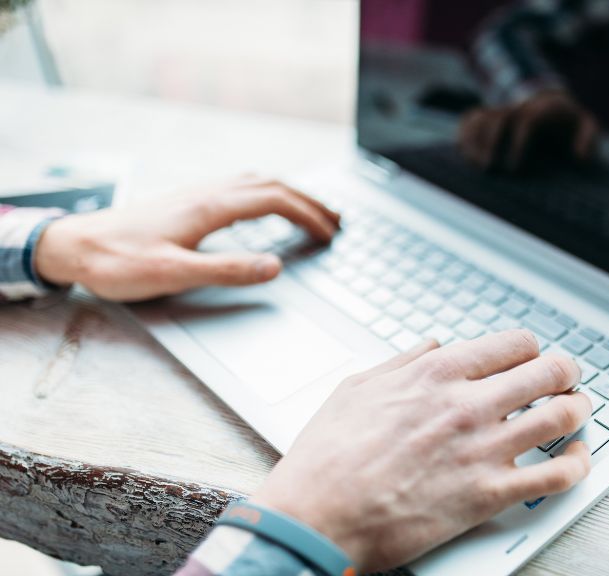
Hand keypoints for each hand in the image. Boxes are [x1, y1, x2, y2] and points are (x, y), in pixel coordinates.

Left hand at [34, 175, 340, 300]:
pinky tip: (265, 207)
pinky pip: (240, 187)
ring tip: (310, 210)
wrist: (74, 246)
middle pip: (271, 185)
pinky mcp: (187, 201)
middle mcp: (207, 193)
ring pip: (256, 182)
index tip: (330, 232)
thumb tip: (275, 266)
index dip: (308, 215)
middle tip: (336, 219)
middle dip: (308, 201)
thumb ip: (228, 269)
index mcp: (210, 207)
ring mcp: (197, 194)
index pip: (274, 201)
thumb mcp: (176, 274)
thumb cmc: (119, 262)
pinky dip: (267, 194)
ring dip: (289, 193)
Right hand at [251, 331, 590, 571]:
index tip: (532, 357)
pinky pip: (555, 477)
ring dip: (578, 410)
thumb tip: (431, 346)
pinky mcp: (487, 496)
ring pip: (561, 417)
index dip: (531, 348)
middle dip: (566, 371)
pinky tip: (576, 460)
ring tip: (577, 411)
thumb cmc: (329, 455)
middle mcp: (467, 404)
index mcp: (436, 373)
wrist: (318, 515)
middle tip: (567, 378)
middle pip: (548, 371)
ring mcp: (482, 450)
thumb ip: (401, 361)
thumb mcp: (356, 389)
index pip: (513, 344)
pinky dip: (577, 466)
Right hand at [459, 90, 598, 172]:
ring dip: (475, 142)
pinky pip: (468, 120)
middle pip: (498, 117)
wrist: (546, 102)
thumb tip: (581, 158)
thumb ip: (589, 138)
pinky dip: (463, 136)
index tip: (515, 169)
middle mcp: (517, 107)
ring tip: (479, 167)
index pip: (526, 120)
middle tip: (491, 170)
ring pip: (480, 118)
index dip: (518, 144)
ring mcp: (499, 110)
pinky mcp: (485, 116)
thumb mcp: (585, 124)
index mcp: (542, 109)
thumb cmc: (566, 122)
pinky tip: (465, 157)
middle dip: (491, 143)